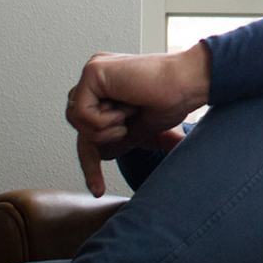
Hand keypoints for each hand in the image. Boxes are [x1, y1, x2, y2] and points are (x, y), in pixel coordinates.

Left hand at [66, 43, 211, 195]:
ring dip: (106, 129)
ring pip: (76, 119)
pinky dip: (105, 120)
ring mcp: (94, 72)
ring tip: (128, 115)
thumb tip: (104, 153)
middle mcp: (97, 78)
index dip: (90, 161)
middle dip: (97, 143)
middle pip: (77, 124)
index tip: (97, 191)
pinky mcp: (94, 71)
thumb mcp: (141, 130)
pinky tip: (126, 107)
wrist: (186, 85)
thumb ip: (120, 137)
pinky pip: (82, 113)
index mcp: (107, 88)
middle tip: (124, 130)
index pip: (86, 126)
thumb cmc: (173, 100)